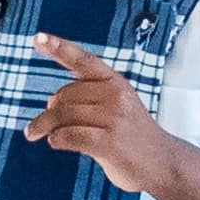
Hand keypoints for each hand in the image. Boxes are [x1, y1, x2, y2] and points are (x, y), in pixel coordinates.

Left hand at [23, 39, 184, 199]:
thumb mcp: (118, 105)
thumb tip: (50, 103)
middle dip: (48, 111)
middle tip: (41, 124)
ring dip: (44, 127)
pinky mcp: (109, 143)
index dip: (59, 48)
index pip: (83, 60)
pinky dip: (56, 139)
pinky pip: (68, 136)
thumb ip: (88, 97)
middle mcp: (116, 96)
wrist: (163, 162)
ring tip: (36, 133)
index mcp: (115, 82)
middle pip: (63, 96)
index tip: (39, 37)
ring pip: (62, 116)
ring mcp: (114, 119)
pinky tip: (56, 142)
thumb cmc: (133, 135)